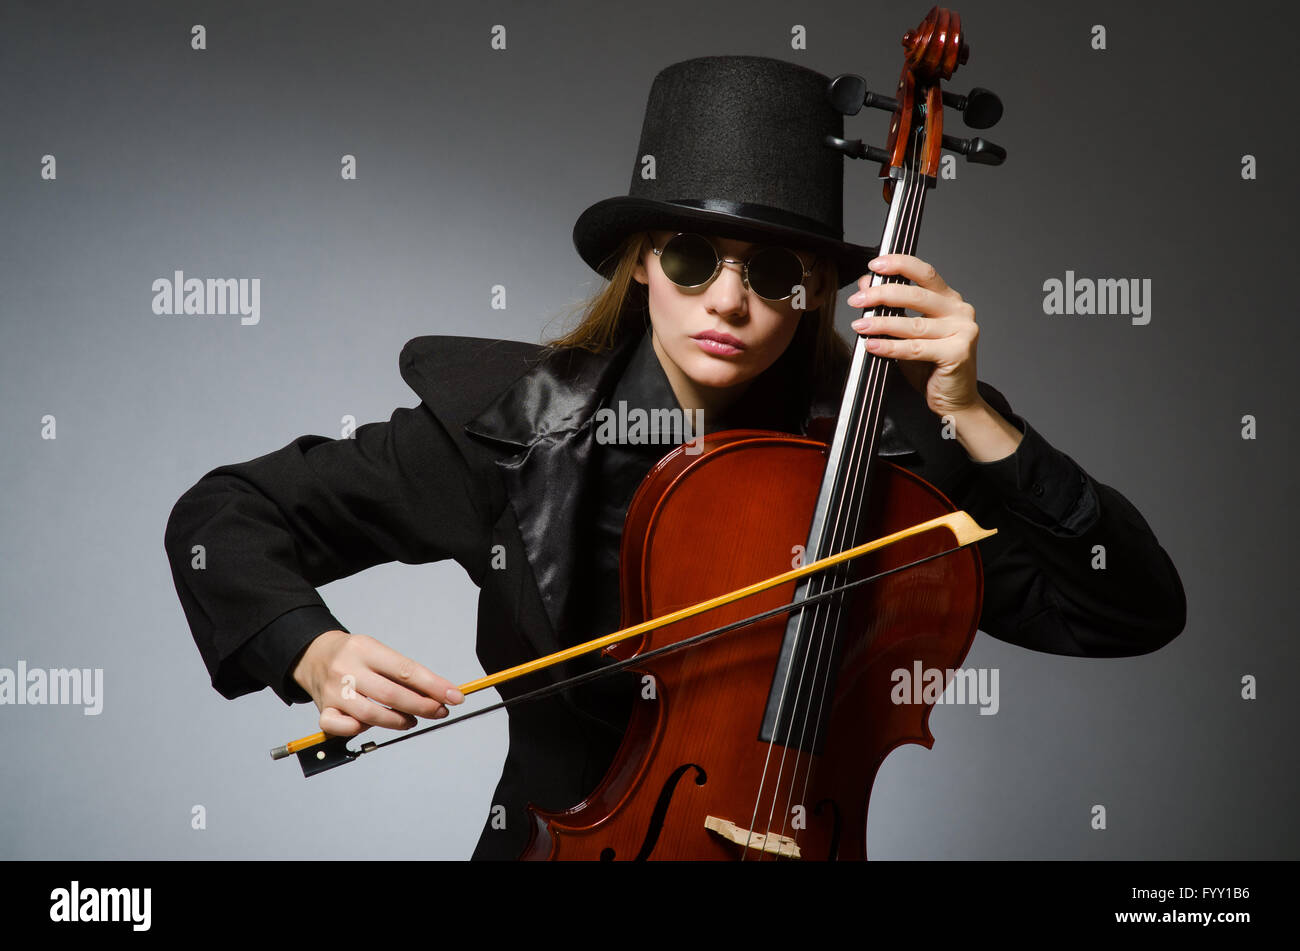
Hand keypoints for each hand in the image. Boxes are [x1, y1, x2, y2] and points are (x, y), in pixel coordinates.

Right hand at [291, 630, 463, 736]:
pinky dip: (359, 730)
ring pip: (370, 714)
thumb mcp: (378, 652)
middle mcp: (347, 669)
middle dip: (422, 706)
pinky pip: (341, 727)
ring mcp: (332, 691)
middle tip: (439, 710)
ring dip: (398, 721)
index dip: (434, 686)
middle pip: (391, 694)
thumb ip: (404, 673)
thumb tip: (439, 693)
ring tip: (412, 720)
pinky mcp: (322, 710)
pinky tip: (371, 725)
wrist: (313, 655)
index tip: (454, 696)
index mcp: (365, 649)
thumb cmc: (354, 656)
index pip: (406, 670)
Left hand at [846, 253, 980, 418]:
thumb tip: (867, 284)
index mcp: (950, 301)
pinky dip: (891, 347)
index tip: (875, 266)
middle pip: (916, 295)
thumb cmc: (931, 366)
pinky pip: (916, 348)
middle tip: (858, 301)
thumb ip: (891, 308)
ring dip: (881, 324)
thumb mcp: (906, 333)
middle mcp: (960, 312)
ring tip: (860, 325)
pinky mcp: (958, 353)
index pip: (925, 273)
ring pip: (913, 324)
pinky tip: (873, 345)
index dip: (900, 265)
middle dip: (882, 296)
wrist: (955, 400)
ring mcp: (962, 331)